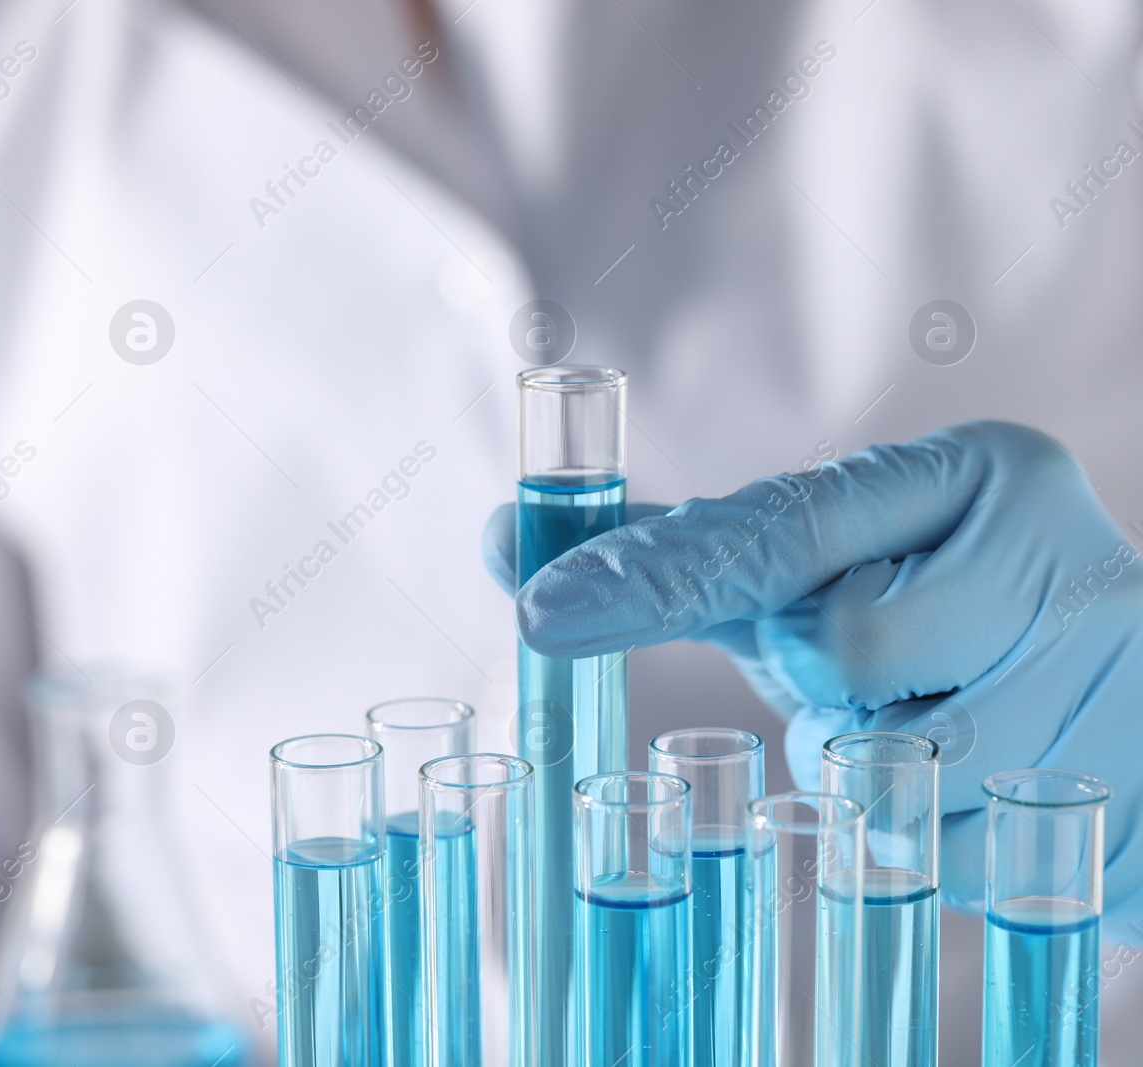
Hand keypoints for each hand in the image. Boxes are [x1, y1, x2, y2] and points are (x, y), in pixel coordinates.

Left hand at [483, 421, 1142, 918]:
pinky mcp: (1117, 800)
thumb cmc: (950, 622)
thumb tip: (506, 540)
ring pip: (877, 767)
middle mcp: (1053, 557)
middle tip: (881, 671)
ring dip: (863, 769)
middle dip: (818, 686)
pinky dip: (918, 837)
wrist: (1138, 707)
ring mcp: (1106, 680)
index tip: (538, 610)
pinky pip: (934, 853)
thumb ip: (684, 555)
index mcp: (974, 474)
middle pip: (829, 653)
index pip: (781, 525)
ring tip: (939, 723)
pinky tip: (977, 788)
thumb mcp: (835, 569)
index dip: (651, 573)